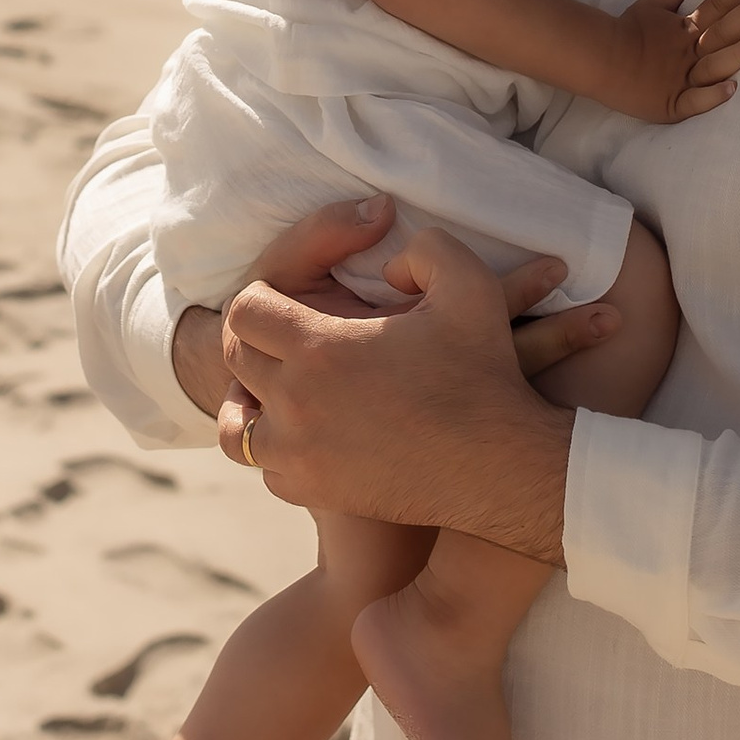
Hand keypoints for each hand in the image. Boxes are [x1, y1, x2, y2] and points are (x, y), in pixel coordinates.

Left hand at [177, 194, 568, 434]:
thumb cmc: (484, 372)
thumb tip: (386, 270)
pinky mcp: (316, 491)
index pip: (246, 312)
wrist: (501, 466)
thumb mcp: (469, 282)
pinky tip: (314, 435)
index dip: (265, 300)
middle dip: (261, 344)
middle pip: (240, 362)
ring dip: (257, 403)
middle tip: (295, 339)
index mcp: (320, 347)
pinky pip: (269, 469)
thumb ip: (423, 248)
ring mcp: (301, 455)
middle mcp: (297, 403)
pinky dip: (281, 451)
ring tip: (290, 391)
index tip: (292, 304)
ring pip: (239, 426)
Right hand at [588, 0, 739, 123]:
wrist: (600, 61)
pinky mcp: (673, 105)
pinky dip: (711, 96)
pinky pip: (695, 101)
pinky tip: (731, 89)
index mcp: (686, 29)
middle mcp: (689, 52)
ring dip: (737, 54)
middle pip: (722, 32)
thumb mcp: (651, 6)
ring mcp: (683, 79)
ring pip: (715, 66)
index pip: (716, 4)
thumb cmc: (629, 33)